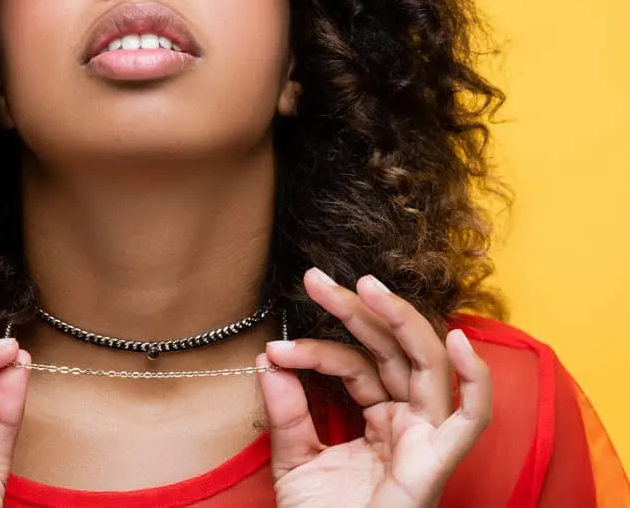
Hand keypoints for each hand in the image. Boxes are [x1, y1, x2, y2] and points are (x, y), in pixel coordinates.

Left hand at [258, 268, 490, 507]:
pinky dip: (475, 381)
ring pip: (425, 364)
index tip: (274, 350)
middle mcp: (407, 420)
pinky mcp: (439, 462)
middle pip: (390, 350)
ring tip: (364, 287)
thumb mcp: (293, 461)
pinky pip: (471, 418)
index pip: (354, 365)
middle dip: (356, 310)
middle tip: (315, 279)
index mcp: (378, 418)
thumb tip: (266, 361)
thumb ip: (285, 413)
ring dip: (400, 320)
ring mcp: (426, 437)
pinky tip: (457, 342)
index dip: (316, 349)